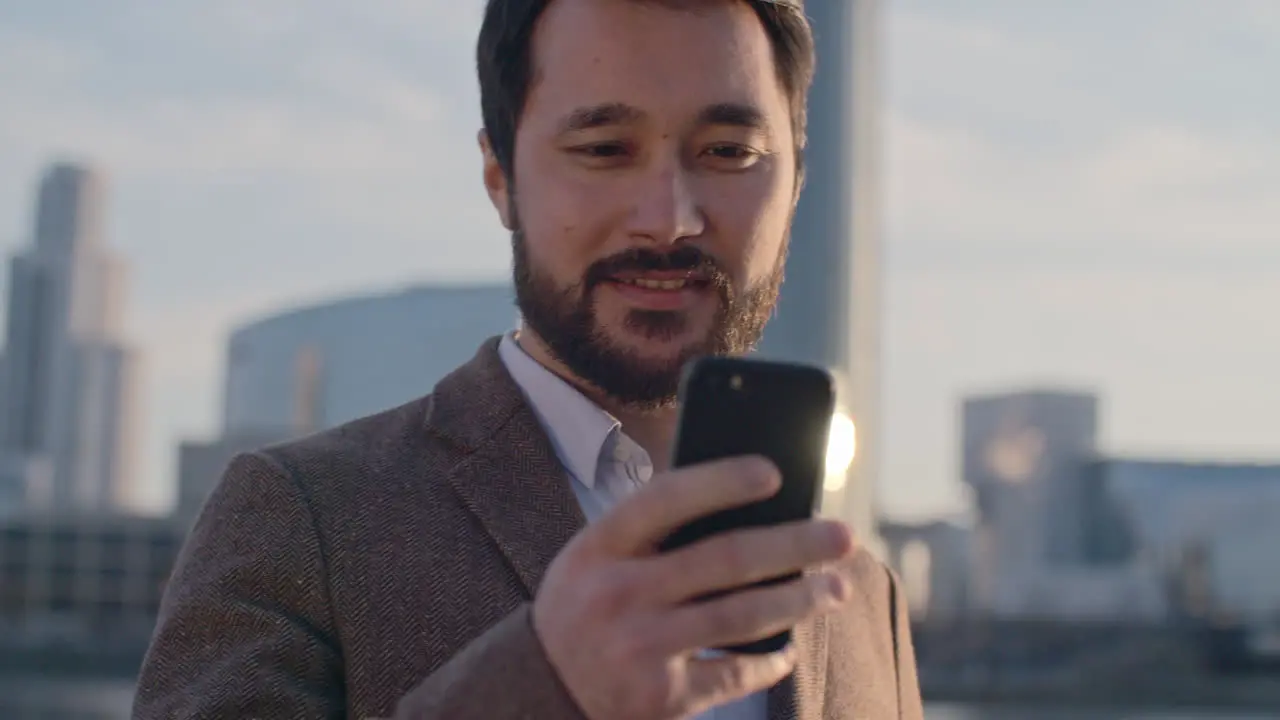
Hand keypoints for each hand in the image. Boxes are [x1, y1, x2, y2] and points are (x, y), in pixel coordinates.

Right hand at [532, 456, 855, 719]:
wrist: (538, 693)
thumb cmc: (585, 609)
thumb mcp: (594, 561)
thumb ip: (651, 536)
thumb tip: (751, 512)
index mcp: (598, 547)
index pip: (666, 498)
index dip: (721, 481)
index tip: (774, 472)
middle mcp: (617, 594)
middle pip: (724, 558)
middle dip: (794, 544)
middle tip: (842, 535)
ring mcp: (639, 648)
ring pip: (742, 616)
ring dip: (799, 599)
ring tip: (836, 588)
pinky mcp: (660, 697)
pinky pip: (735, 673)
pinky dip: (770, 660)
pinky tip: (788, 647)